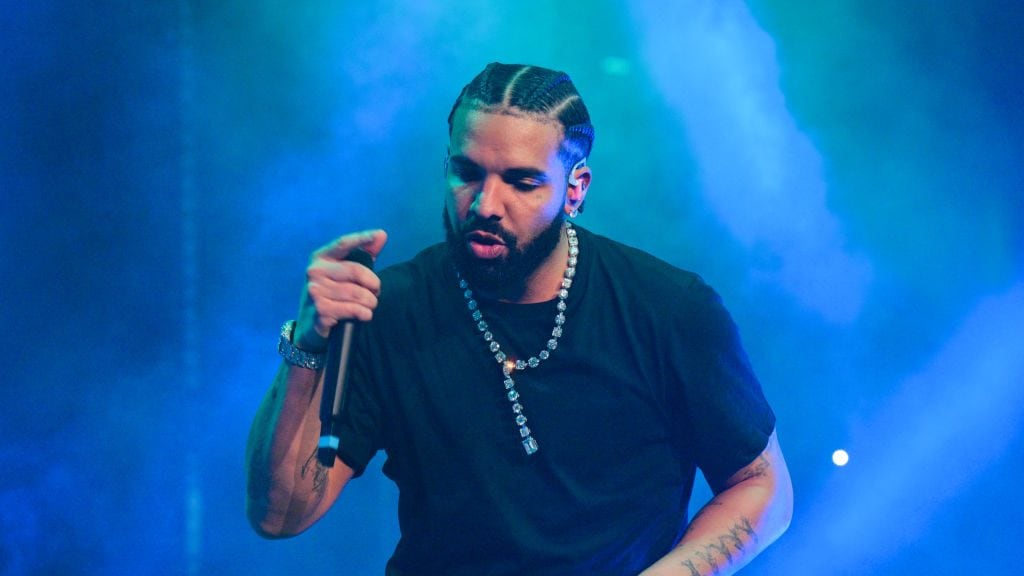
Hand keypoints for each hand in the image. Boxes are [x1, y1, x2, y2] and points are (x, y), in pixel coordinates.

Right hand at [294, 229, 387, 351]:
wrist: (311, 324)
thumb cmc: (333, 293)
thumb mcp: (345, 272)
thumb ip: (364, 253)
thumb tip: (381, 234)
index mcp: (321, 257)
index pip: (343, 243)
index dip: (361, 238)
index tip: (377, 235)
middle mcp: (314, 271)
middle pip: (356, 271)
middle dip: (374, 284)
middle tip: (376, 292)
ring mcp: (315, 291)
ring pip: (357, 293)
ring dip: (370, 302)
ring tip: (370, 305)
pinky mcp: (320, 310)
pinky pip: (352, 309)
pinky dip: (363, 313)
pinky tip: (364, 315)